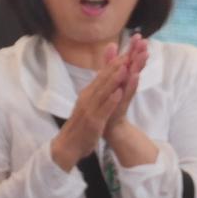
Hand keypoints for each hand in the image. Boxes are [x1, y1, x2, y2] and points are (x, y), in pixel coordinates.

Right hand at [50, 45, 128, 171]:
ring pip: (103, 92)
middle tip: (128, 54)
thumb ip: (96, 92)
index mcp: (88, 93)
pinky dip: (111, 101)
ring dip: (114, 80)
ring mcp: (90, 109)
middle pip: (103, 79)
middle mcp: (88, 98)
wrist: (68, 145)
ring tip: (125, 68)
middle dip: (115, 67)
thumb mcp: (88, 105)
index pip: (102, 75)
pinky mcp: (93, 122)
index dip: (113, 64)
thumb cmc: (81, 126)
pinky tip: (119, 93)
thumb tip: (102, 78)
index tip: (126, 52)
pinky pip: (103, 110)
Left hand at [103, 36, 149, 137]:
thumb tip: (112, 44)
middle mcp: (126, 84)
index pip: (130, 59)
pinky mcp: (123, 104)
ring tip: (144, 54)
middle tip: (146, 42)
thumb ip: (110, 62)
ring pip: (133, 77)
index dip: (134, 48)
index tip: (139, 35)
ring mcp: (125, 94)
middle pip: (134, 65)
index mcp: (123, 77)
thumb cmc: (111, 102)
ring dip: (139, 66)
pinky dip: (132, 84)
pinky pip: (128, 93)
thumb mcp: (110, 78)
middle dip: (139, 53)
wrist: (110, 125)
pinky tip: (135, 76)